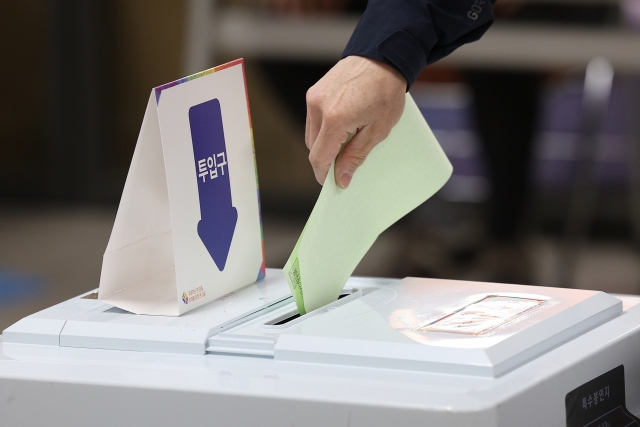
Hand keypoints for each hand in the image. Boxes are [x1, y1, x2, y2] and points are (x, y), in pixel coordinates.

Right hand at [305, 56, 406, 187]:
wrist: (383, 57)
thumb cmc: (386, 92)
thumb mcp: (378, 130)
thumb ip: (356, 156)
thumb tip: (341, 179)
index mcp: (335, 119)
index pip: (319, 158)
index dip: (324, 175)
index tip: (334, 184)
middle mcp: (318, 107)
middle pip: (313, 148)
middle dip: (327, 160)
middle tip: (346, 163)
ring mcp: (313, 98)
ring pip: (312, 135)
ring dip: (325, 144)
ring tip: (349, 140)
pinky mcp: (314, 92)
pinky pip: (314, 120)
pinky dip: (324, 129)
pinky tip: (343, 125)